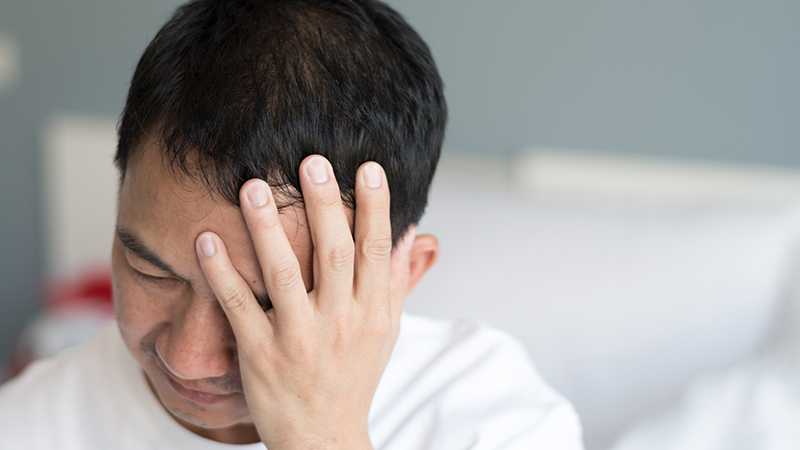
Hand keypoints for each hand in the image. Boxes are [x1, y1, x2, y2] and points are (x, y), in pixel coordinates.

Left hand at [194, 155, 413, 448]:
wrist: (323, 439)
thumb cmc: (354, 377)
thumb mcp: (386, 331)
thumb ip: (397, 281)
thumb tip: (416, 235)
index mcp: (373, 312)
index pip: (376, 251)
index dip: (375, 207)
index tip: (368, 168)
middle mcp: (340, 323)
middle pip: (333, 253)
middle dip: (323, 205)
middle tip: (311, 162)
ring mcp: (298, 338)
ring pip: (282, 274)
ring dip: (266, 229)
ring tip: (252, 187)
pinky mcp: (260, 354)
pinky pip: (239, 307)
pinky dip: (221, 274)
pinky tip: (207, 240)